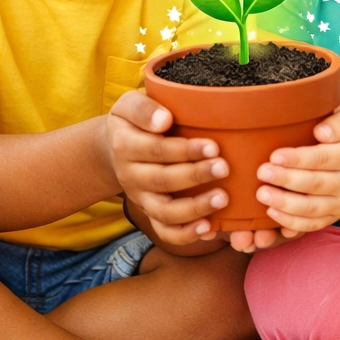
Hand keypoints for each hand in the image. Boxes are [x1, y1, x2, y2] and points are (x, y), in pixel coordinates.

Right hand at [106, 90, 230, 245]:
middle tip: (224, 168)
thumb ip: (144, 109)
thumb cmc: (134, 120)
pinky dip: (185, 235)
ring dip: (194, 208)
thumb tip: (164, 120)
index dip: (184, 151)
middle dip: (195, 176)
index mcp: (125, 145)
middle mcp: (130, 175)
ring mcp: (140, 198)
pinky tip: (208, 228)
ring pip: (164, 212)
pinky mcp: (149, 213)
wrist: (115, 145)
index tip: (212, 147)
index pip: (156, 150)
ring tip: (222, 198)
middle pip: (162, 180)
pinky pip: (164, 231)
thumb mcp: (129, 104)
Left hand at [252, 106, 339, 234]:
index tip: (275, 156)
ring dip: (285, 204)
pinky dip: (293, 223)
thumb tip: (320, 132)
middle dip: (286, 180)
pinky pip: (314, 224)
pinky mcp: (336, 216)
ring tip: (262, 195)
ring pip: (313, 209)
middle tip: (262, 173)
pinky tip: (273, 214)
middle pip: (315, 184)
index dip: (298, 159)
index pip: (323, 158)